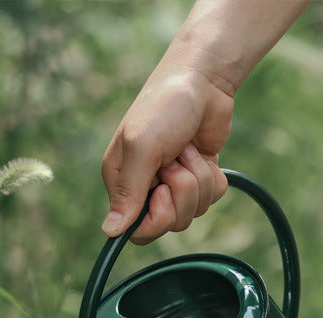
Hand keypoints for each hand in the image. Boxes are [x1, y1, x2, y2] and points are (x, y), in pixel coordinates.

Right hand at [101, 66, 232, 243]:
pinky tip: (203, 153)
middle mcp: (145, 188)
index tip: (164, 191)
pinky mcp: (197, 178)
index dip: (157, 218)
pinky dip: (213, 177)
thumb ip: (128, 192)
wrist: (203, 80)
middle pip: (169, 224)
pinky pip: (212, 199)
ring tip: (188, 150)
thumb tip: (109, 232)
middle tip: (177, 160)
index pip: (137, 230)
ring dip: (198, 179)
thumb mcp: (141, 147)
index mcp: (122, 183)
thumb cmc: (164, 107)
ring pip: (193, 212)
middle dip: (182, 192)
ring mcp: (174, 185)